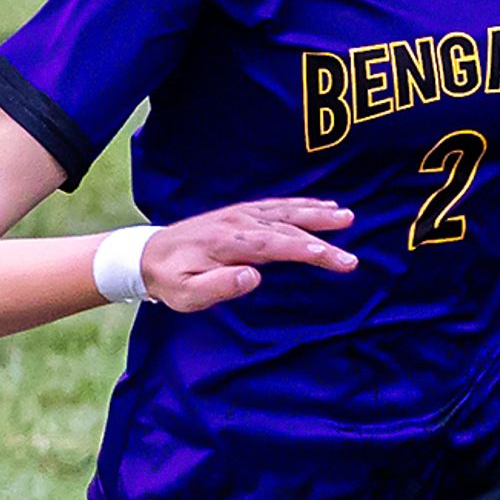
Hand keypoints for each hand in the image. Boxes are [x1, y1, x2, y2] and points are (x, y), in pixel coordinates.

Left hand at [143, 199, 358, 311]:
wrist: (146, 255)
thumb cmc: (169, 281)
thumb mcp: (187, 294)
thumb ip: (220, 287)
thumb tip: (255, 277)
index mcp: (229, 243)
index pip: (279, 245)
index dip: (313, 252)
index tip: (341, 260)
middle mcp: (237, 222)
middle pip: (288, 225)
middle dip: (323, 231)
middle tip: (353, 238)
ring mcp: (238, 215)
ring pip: (284, 210)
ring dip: (315, 212)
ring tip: (345, 214)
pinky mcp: (238, 214)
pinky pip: (274, 206)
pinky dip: (299, 205)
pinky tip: (316, 206)